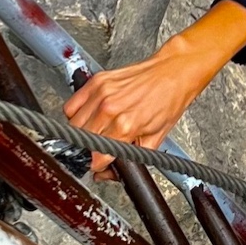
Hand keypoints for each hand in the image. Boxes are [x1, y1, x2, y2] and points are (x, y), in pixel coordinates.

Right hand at [64, 0, 245, 174]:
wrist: (173, 73)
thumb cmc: (169, 101)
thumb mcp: (156, 138)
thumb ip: (132, 158)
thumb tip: (112, 171)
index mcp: (126, 125)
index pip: (97, 157)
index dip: (99, 165)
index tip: (102, 163)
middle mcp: (110, 109)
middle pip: (82, 142)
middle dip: (90, 150)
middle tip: (100, 148)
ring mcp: (101, 93)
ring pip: (74, 124)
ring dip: (82, 132)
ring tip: (97, 131)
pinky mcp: (96, 81)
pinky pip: (72, 105)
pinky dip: (76, 114)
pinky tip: (91, 116)